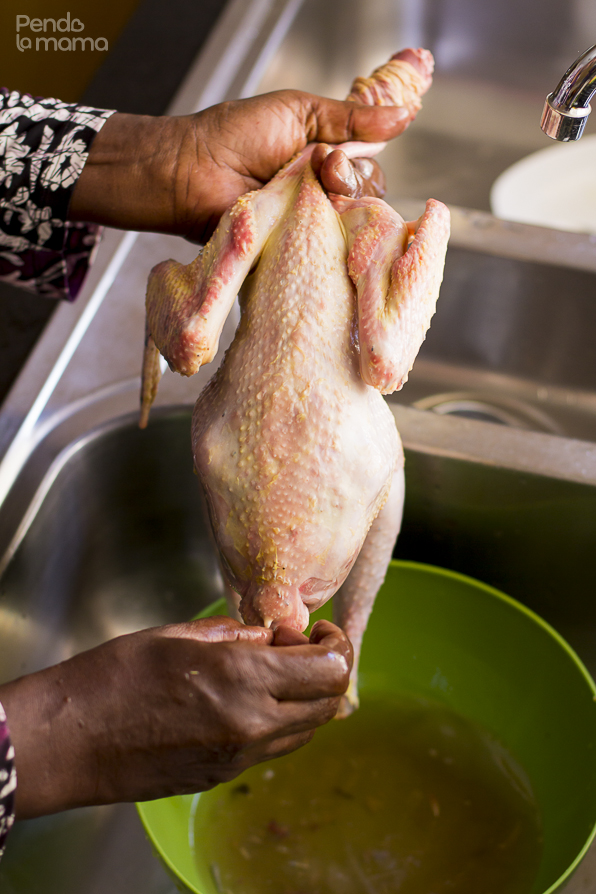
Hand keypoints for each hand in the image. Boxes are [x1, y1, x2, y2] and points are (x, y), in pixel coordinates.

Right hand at [0, 617, 351, 818]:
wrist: (68, 742)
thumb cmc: (112, 678)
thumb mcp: (178, 635)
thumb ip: (235, 634)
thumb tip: (268, 636)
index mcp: (243, 677)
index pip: (331, 668)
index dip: (336, 643)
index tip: (317, 629)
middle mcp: (252, 722)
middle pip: (331, 703)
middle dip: (329, 669)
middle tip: (300, 646)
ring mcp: (239, 756)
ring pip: (309, 730)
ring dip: (308, 698)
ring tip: (277, 671)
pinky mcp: (223, 775)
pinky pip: (276, 748)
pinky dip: (283, 721)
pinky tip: (253, 698)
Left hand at [69, 90, 413, 241]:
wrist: (192, 171)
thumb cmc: (235, 136)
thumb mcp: (300, 113)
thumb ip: (351, 119)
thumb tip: (404, 115)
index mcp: (325, 160)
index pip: (368, 170)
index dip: (360, 165)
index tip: (337, 157)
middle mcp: (320, 195)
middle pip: (366, 200)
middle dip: (349, 184)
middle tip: (320, 174)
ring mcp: (307, 225)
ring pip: (350, 227)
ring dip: (336, 210)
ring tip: (308, 196)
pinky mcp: (293, 252)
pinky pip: (325, 254)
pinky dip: (324, 242)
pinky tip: (312, 230)